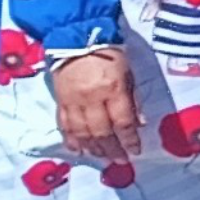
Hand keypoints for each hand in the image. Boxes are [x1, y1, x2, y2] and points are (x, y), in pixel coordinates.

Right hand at [51, 47, 142, 163]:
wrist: (77, 39)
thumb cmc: (109, 55)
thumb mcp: (129, 73)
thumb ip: (133, 99)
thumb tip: (139, 123)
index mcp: (113, 89)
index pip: (122, 122)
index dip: (129, 140)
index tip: (135, 152)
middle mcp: (92, 98)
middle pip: (101, 131)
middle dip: (111, 149)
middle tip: (119, 161)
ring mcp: (73, 100)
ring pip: (82, 132)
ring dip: (92, 148)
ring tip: (101, 158)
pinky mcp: (60, 100)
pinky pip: (64, 124)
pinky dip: (71, 139)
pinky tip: (77, 149)